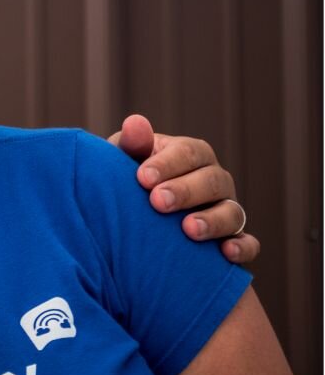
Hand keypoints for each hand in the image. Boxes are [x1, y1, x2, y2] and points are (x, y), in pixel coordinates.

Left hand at [110, 114, 258, 263]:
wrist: (134, 217)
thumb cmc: (131, 181)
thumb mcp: (125, 160)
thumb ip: (131, 144)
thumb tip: (134, 122)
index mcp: (192, 155)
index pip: (187, 152)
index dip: (167, 163)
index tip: (142, 177)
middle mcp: (215, 180)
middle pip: (211, 181)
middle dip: (185, 191)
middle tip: (157, 202)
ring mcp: (227, 209)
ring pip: (232, 212)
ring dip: (213, 221)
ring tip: (189, 229)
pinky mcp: (234, 239)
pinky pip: (249, 244)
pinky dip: (242, 247)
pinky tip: (226, 253)